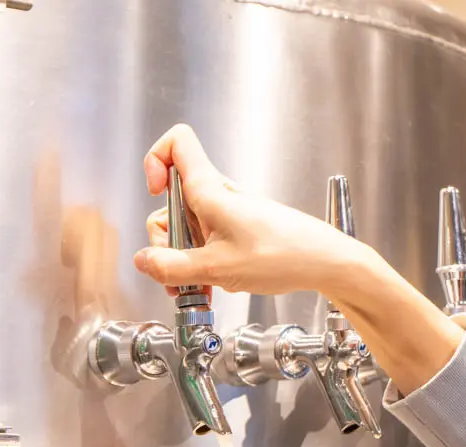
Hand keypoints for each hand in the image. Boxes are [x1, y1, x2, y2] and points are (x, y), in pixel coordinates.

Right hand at [135, 124, 386, 301]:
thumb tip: (143, 262)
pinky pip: (205, 241)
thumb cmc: (282, 255)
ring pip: (186, 228)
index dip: (155, 160)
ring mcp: (226, 213)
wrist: (322, 263)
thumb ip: (173, 267)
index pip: (175, 143)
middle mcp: (216, 196)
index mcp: (209, 191)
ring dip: (184, 259)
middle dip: (166, 240)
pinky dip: (201, 263)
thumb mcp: (216, 268)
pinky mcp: (236, 230)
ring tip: (199, 285)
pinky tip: (212, 284)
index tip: (153, 191)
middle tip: (179, 270)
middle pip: (169, 202)